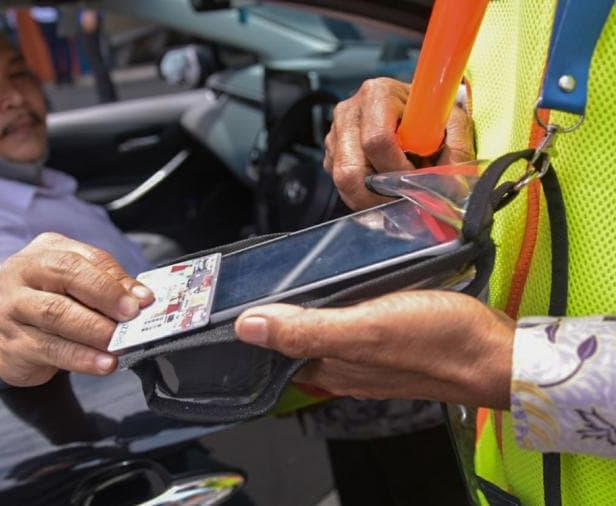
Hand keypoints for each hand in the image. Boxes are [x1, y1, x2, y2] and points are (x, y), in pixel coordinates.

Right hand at [0, 233, 152, 385]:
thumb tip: (141, 297)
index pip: (81, 259)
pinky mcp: (12, 344)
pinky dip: (82, 358)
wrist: (3, 333)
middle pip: (66, 277)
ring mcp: (11, 309)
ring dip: (94, 331)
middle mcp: (21, 274)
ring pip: (56, 315)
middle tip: (131, 318)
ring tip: (119, 343)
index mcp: (44, 252)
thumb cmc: (49, 301)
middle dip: (105, 298)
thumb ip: (110, 284)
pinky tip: (102, 363)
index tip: (142, 300)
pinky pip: (50, 350)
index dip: (113, 280)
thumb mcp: (78, 284)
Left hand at [234, 290, 513, 408]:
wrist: (498, 352)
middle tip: (271, 269)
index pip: (275, 348)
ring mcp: (368, 355)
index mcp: (329, 367)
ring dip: (313, 303)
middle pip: (298, 337)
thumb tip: (247, 327)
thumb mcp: (364, 329)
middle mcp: (343, 366)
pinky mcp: (392, 340)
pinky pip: (355, 321)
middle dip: (281, 309)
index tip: (238, 292)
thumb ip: (306, 330)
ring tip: (303, 267)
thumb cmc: (435, 340)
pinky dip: (344, 302)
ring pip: (326, 327)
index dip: (256, 323)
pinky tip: (350, 281)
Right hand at [324, 78, 474, 209]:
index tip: (416, 176)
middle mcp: (349, 111)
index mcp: (378, 94)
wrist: (415, 111)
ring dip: (371, 197)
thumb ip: (457, 149)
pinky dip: (362, 196)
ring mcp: (335, 133)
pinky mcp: (331, 153)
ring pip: (343, 182)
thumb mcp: (453, 123)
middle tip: (403, 196)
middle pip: (350, 169)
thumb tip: (451, 185)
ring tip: (395, 193)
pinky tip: (382, 188)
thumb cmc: (431, 116)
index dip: (398, 168)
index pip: (377, 140)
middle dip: (380, 192)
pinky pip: (340, 186)